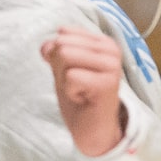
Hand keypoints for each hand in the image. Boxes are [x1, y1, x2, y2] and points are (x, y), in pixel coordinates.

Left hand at [40, 27, 126, 156]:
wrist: (90, 127)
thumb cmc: (78, 94)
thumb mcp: (61, 66)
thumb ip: (54, 49)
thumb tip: (48, 46)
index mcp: (102, 41)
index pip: (63, 32)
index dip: (57, 54)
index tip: (73, 71)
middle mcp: (111, 49)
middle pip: (62, 43)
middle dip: (60, 66)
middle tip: (75, 83)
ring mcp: (112, 66)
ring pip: (65, 54)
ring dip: (64, 77)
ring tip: (79, 89)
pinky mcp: (108, 83)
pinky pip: (71, 76)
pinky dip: (70, 90)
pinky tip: (83, 98)